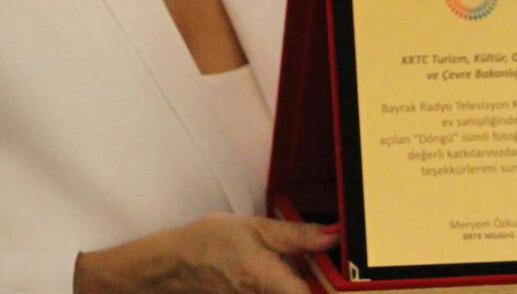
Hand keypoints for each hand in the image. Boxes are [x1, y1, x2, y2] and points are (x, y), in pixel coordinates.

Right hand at [74, 213, 336, 293]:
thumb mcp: (254, 229)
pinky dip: (283, 284)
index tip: (349, 278)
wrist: (167, 269)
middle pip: (303, 292)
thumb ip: (296, 236)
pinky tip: (281, 276)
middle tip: (325, 263)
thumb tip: (333, 235)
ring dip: (300, 281)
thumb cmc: (207, 245)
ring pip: (290, 290)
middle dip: (320, 282)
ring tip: (302, 268)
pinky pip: (274, 293)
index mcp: (270, 282)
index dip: (337, 287)